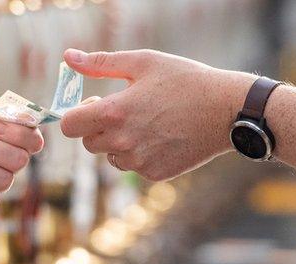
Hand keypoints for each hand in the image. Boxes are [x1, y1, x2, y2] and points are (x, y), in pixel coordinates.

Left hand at [60, 48, 252, 180]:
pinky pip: (135, 166)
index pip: (69, 126)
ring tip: (148, 123)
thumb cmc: (185, 80)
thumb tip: (68, 57)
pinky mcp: (154, 174)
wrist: (226, 111)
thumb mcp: (143, 62)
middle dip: (99, 128)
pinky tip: (163, 137)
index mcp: (114, 113)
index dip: (76, 115)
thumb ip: (101, 63)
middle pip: (88, 143)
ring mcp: (138, 162)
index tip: (93, 106)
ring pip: (111, 157)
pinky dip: (142, 155)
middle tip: (125, 111)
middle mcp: (122, 142)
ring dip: (120, 143)